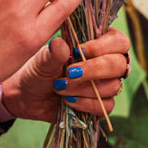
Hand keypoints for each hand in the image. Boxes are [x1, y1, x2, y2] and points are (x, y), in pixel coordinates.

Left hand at [0, 27, 130, 121]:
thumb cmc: (38, 70)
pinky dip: (86, 104)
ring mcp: (104, 84)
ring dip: (85, 88)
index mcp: (96, 43)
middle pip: (120, 64)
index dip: (103, 46)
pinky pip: (106, 106)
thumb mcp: (42, 60)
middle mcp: (105, 62)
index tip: (77, 51)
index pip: (118, 41)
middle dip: (94, 69)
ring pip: (113, 86)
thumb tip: (61, 44)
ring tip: (60, 87)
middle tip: (70, 72)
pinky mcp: (100, 104)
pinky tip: (69, 101)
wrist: (28, 96)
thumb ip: (54, 53)